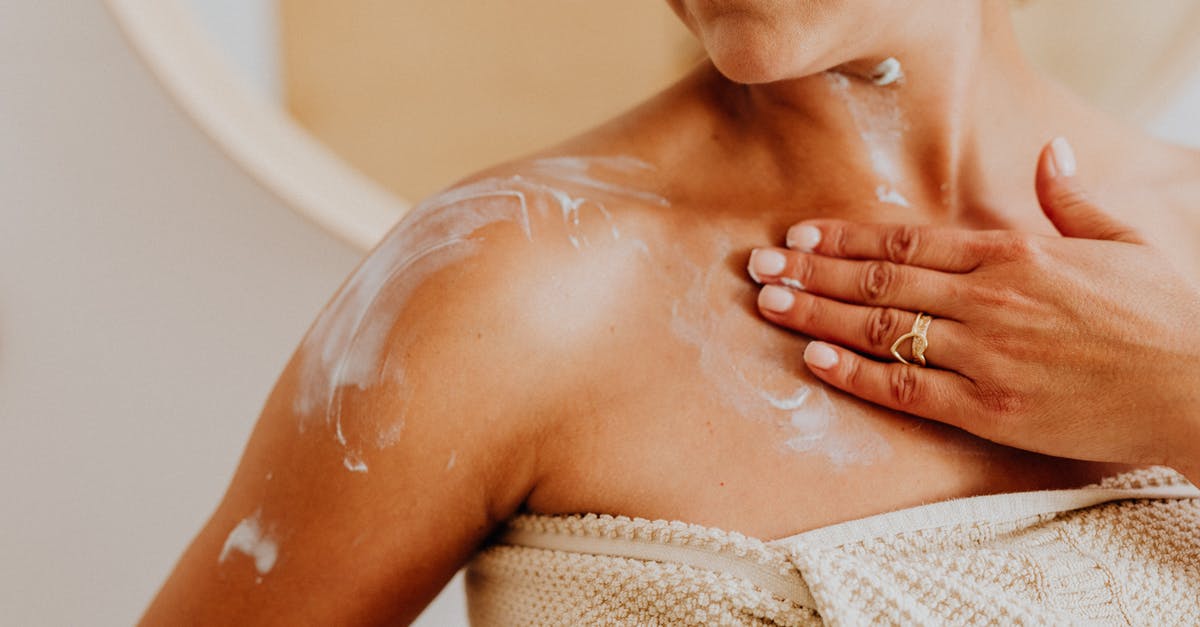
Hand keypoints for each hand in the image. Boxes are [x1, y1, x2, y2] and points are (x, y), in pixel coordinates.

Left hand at [748, 138, 1199, 479]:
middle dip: (812, 270)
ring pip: (880, 328)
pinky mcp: (988, 409)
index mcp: (1015, 254)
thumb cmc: (1169, 315)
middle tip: (760, 265)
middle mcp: (988, 300)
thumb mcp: (1127, 239)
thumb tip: (1049, 153)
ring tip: (769, 302)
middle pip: (879, 279)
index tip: (801, 232)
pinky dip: (855, 373)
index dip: (845, 236)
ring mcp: (984, 355)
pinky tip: (815, 357)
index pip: (908, 239)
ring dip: (817, 313)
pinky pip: (906, 389)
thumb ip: (1073, 198)